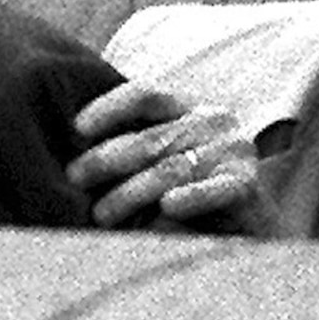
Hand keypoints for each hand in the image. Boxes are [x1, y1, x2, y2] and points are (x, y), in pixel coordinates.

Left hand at [69, 82, 261, 229]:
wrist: (245, 224)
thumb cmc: (186, 189)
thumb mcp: (156, 160)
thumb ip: (129, 148)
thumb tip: (73, 160)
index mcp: (188, 107)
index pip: (146, 95)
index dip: (109, 108)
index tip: (78, 129)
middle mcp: (212, 120)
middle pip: (149, 138)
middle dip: (105, 160)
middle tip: (75, 179)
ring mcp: (232, 150)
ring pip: (169, 169)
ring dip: (129, 193)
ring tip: (101, 214)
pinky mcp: (245, 183)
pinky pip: (212, 189)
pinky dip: (190, 197)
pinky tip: (168, 206)